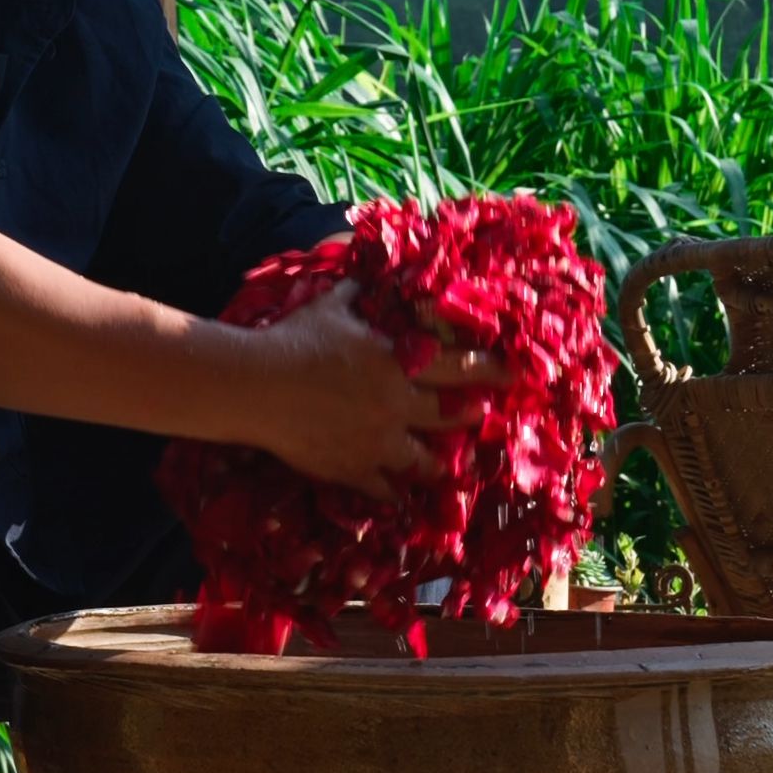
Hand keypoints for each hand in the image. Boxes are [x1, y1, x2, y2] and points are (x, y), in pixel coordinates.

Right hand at [230, 282, 503, 500]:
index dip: (491, 371)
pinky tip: (400, 494)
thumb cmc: (295, 339)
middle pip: (451, 415)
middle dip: (471, 415)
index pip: (461, 367)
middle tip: (479, 415)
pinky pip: (385, 490)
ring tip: (445, 465)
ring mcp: (377, 443)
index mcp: (399, 362)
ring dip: (439, 463)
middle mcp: (397, 405)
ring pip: (425, 462)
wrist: (257, 385)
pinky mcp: (352, 469)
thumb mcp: (333, 306)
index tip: (515, 374)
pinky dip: (395, 491)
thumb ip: (359, 295)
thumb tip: (368, 278)